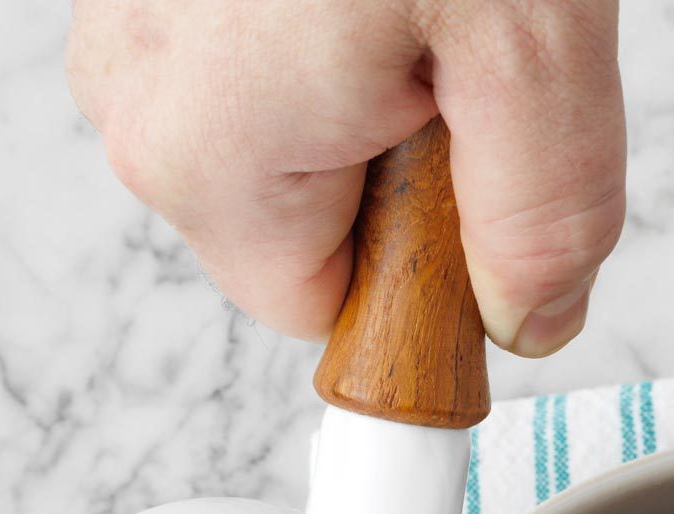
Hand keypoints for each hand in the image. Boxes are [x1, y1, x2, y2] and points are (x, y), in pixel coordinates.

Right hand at [67, 0, 624, 351]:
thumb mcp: (533, 40)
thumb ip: (545, 214)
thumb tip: (530, 322)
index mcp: (207, 157)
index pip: (335, 316)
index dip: (432, 263)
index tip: (482, 175)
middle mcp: (136, 98)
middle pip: (308, 224)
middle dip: (402, 159)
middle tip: (458, 41)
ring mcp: (128, 23)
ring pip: (286, 130)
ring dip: (373, 77)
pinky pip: (256, 48)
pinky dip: (327, 16)